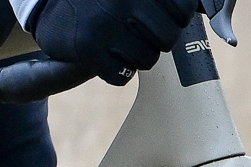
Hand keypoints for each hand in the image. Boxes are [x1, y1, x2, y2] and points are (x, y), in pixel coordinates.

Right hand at [30, 0, 200, 85]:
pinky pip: (121, 76)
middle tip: (136, 31)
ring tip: (119, 41)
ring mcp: (105, 25)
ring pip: (147, 60)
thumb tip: (202, 8)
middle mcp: (123, 0)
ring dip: (135, 56)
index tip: (160, 14)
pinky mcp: (88, 50)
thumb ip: (165, 1)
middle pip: (168, 39)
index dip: (175, 17)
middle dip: (155, 39)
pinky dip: (116, 70)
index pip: (183, 10)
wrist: (49, 3)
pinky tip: (105, 54)